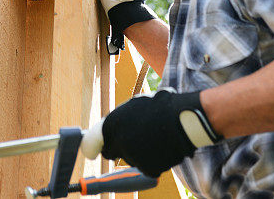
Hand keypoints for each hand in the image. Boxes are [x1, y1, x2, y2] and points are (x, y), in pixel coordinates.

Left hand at [100, 89, 220, 177]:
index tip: (91, 150)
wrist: (183, 119)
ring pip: (130, 158)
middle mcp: (117, 142)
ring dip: (137, 151)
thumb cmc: (159, 107)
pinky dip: (152, 160)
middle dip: (115, 148)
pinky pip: (145, 166)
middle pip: (109, 152)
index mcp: (110, 124)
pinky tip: (161, 146)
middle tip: (129, 140)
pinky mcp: (147, 168)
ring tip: (153, 136)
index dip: (91, 147)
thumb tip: (106, 132)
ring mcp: (132, 157)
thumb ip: (116, 121)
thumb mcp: (133, 106)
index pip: (90, 143)